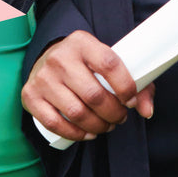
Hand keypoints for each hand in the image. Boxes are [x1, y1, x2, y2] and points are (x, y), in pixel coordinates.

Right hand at [22, 30, 154, 142]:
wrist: (47, 57)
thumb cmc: (85, 62)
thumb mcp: (107, 60)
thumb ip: (134, 82)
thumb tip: (147, 110)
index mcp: (82, 42)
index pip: (109, 64)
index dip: (125, 86)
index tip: (131, 100)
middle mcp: (60, 58)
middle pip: (94, 94)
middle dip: (113, 113)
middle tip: (120, 118)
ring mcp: (43, 77)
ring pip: (76, 112)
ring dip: (97, 126)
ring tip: (106, 126)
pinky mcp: (30, 95)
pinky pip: (55, 123)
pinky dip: (75, 134)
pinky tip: (87, 133)